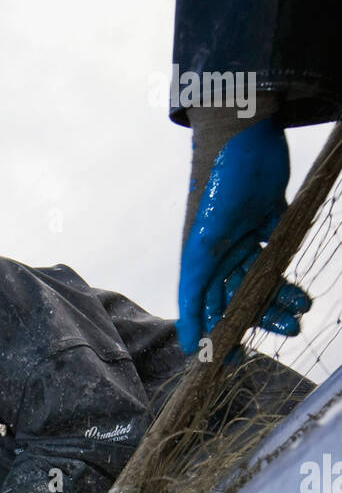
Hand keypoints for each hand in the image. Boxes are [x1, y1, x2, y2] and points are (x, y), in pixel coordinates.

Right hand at [177, 117, 310, 354]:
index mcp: (198, 263)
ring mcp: (242, 237)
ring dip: (280, 299)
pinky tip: (303, 292)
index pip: (204, 310)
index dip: (215, 336)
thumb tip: (189, 344)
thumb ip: (194, 296)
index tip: (229, 360)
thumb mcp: (203, 247)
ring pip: (261, 280)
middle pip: (237, 297)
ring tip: (301, 314)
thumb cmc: (216, 186)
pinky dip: (288, 275)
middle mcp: (218, 255)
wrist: (242, 133)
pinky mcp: (266, 220)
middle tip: (288, 332)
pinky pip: (277, 256)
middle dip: (260, 317)